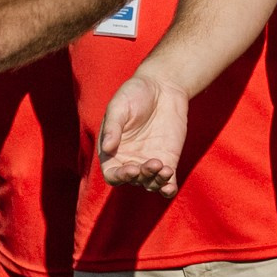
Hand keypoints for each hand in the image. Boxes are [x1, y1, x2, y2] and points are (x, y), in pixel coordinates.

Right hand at [99, 72, 192, 196]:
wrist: (163, 86)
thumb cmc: (135, 93)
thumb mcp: (120, 106)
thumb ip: (113, 127)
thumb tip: (106, 148)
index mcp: (112, 151)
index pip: (112, 174)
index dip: (120, 176)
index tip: (132, 168)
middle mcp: (129, 160)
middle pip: (133, 180)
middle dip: (143, 176)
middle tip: (153, 163)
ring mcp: (148, 162)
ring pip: (150, 183)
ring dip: (156, 182)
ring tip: (165, 169)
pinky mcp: (168, 161)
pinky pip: (166, 182)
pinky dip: (168, 189)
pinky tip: (170, 188)